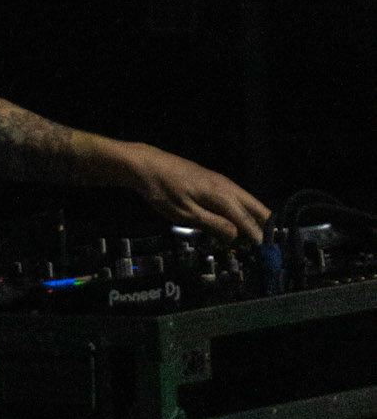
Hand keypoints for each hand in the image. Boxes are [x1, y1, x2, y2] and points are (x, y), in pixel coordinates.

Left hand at [122, 144, 269, 243]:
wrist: (147, 166)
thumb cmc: (164, 191)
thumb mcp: (186, 213)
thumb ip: (213, 224)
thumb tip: (237, 235)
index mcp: (222, 195)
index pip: (247, 219)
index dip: (258, 236)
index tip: (267, 252)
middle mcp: (226, 186)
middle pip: (254, 207)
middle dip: (265, 225)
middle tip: (272, 244)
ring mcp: (220, 182)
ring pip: (246, 201)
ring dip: (254, 219)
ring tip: (260, 237)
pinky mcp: (212, 182)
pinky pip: (234, 198)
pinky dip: (242, 212)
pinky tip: (239, 222)